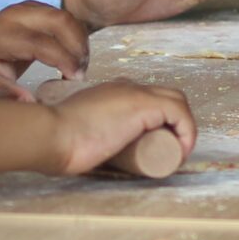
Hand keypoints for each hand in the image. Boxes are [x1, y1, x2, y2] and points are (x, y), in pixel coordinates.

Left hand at [0, 4, 90, 99]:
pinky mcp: (36, 9)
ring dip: (79, 42)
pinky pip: (64, 18)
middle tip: (80, 74)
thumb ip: (2, 93)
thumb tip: (28, 101)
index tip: (74, 79)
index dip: (64, 60)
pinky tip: (73, 58)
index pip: (41, 43)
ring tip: (78, 68)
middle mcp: (14, 15)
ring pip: (66, 16)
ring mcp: (26, 8)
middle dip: (78, 47)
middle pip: (60, 20)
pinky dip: (75, 36)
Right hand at [44, 81, 196, 175]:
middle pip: (165, 96)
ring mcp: (135, 92)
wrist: (51, 135)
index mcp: (109, 91)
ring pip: (176, 101)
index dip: (157, 121)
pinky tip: (180, 151)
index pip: (144, 98)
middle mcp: (125, 86)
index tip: (154, 147)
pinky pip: (180, 113)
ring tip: (175, 153)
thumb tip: (72, 152)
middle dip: (174, 122)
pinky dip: (187, 132)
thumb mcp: (72, 133)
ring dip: (182, 127)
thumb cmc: (55, 141)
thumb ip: (72, 136)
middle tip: (168, 150)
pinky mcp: (144, 104)